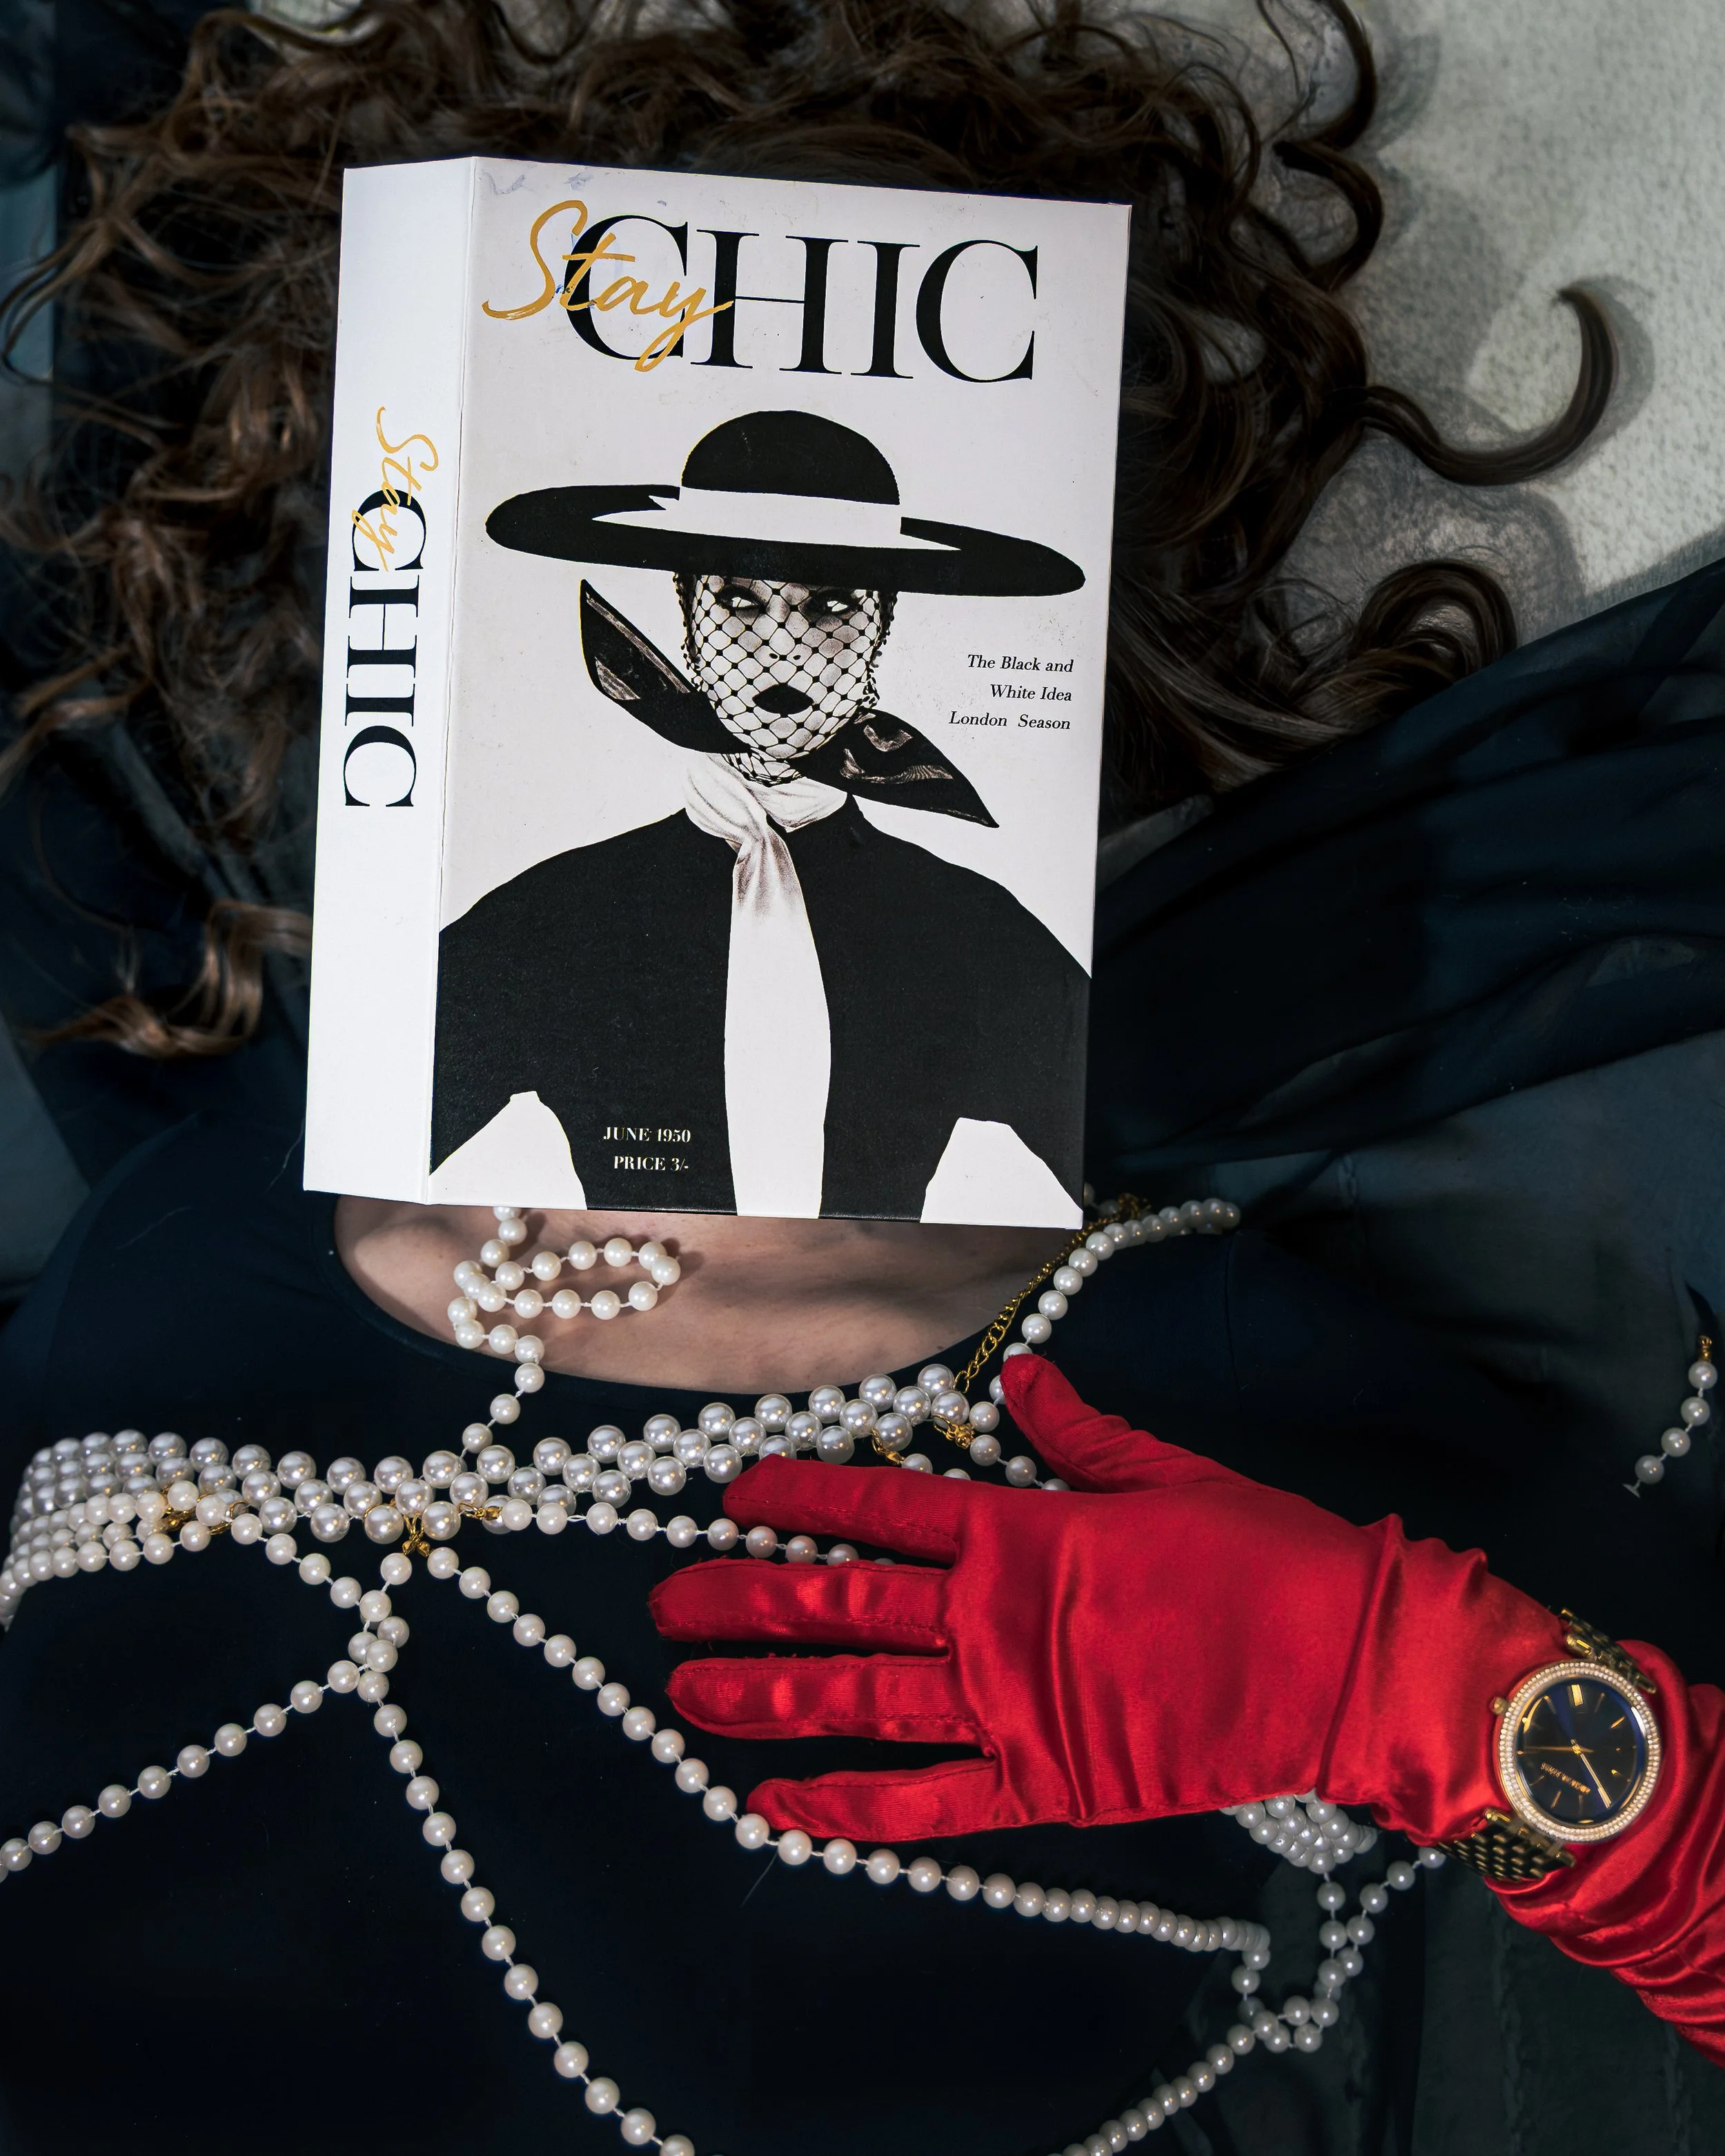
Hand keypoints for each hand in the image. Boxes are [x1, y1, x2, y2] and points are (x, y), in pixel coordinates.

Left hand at [652, 1357, 1564, 1844]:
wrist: (1342, 1662)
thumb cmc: (1260, 1558)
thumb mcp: (1165, 1469)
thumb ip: (1077, 1430)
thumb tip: (1019, 1380)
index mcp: (1018, 1529)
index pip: (875, 1504)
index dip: (793, 1495)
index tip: (730, 1493)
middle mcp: (989, 1617)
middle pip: (832, 1602)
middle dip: (739, 1599)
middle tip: (667, 1601)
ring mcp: (1006, 1707)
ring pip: (851, 1698)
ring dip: (759, 1694)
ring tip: (683, 1691)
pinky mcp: (1040, 1787)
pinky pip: (919, 1805)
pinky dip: (843, 1809)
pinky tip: (775, 1806)